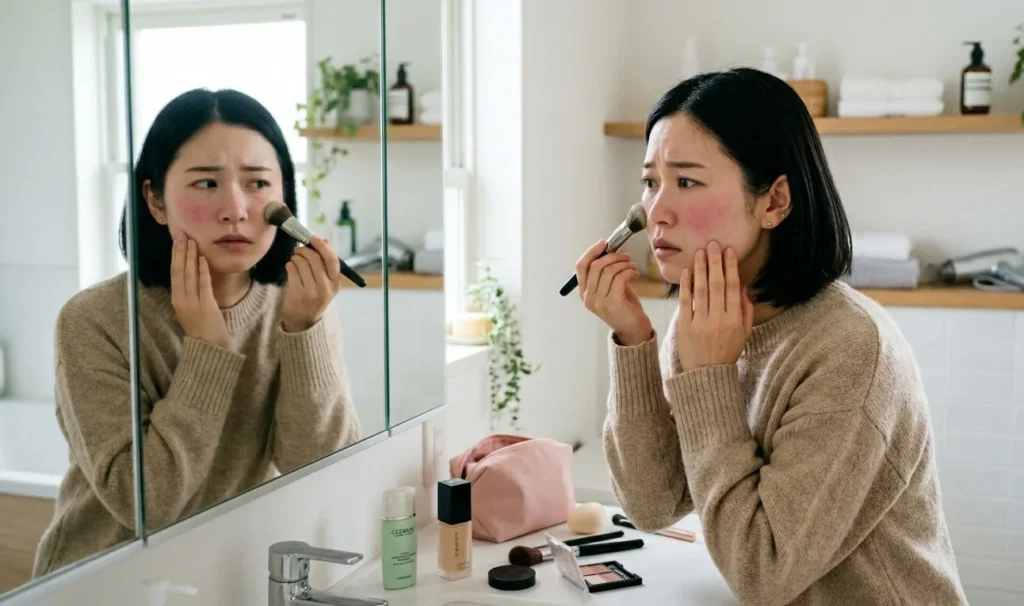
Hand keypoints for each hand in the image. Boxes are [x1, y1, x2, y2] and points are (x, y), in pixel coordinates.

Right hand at [170, 233, 229, 349]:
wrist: (209, 348)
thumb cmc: (202, 329)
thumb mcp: (191, 309)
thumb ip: (190, 294)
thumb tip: (192, 274)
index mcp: (177, 300)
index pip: (174, 273)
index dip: (176, 256)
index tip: (177, 241)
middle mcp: (181, 300)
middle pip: (179, 271)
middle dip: (181, 251)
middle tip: (183, 235)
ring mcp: (193, 303)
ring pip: (189, 275)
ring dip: (190, 257)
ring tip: (192, 242)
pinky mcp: (206, 306)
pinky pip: (203, 285)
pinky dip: (202, 271)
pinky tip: (203, 259)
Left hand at [281, 236, 343, 332]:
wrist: (304, 321)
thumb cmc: (315, 296)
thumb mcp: (326, 282)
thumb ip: (326, 262)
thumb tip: (325, 240)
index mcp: (336, 283)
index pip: (332, 259)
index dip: (321, 245)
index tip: (312, 238)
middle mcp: (326, 288)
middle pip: (315, 258)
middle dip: (304, 249)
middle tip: (298, 249)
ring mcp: (312, 292)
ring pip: (302, 263)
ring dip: (296, 257)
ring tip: (295, 260)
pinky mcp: (298, 294)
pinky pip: (292, 270)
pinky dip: (290, 265)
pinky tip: (290, 267)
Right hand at [575, 239, 652, 345]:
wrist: (634, 330)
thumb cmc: (624, 307)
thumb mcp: (611, 288)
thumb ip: (606, 273)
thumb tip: (610, 250)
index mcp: (585, 293)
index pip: (581, 266)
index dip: (592, 251)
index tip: (605, 243)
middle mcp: (588, 298)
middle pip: (595, 266)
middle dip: (613, 256)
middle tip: (626, 256)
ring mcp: (599, 302)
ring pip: (609, 270)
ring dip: (624, 264)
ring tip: (632, 266)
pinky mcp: (613, 303)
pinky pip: (620, 278)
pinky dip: (629, 271)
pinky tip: (635, 274)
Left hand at [676, 241, 752, 371]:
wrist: (706, 374)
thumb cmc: (726, 351)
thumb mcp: (744, 334)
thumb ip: (746, 311)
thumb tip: (744, 288)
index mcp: (735, 320)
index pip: (733, 288)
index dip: (731, 268)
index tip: (729, 251)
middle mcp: (719, 319)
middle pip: (718, 285)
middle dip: (715, 262)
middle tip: (713, 244)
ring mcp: (701, 323)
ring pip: (701, 290)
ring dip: (701, 269)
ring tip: (700, 252)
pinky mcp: (685, 326)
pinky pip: (685, 303)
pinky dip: (686, 286)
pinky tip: (687, 272)